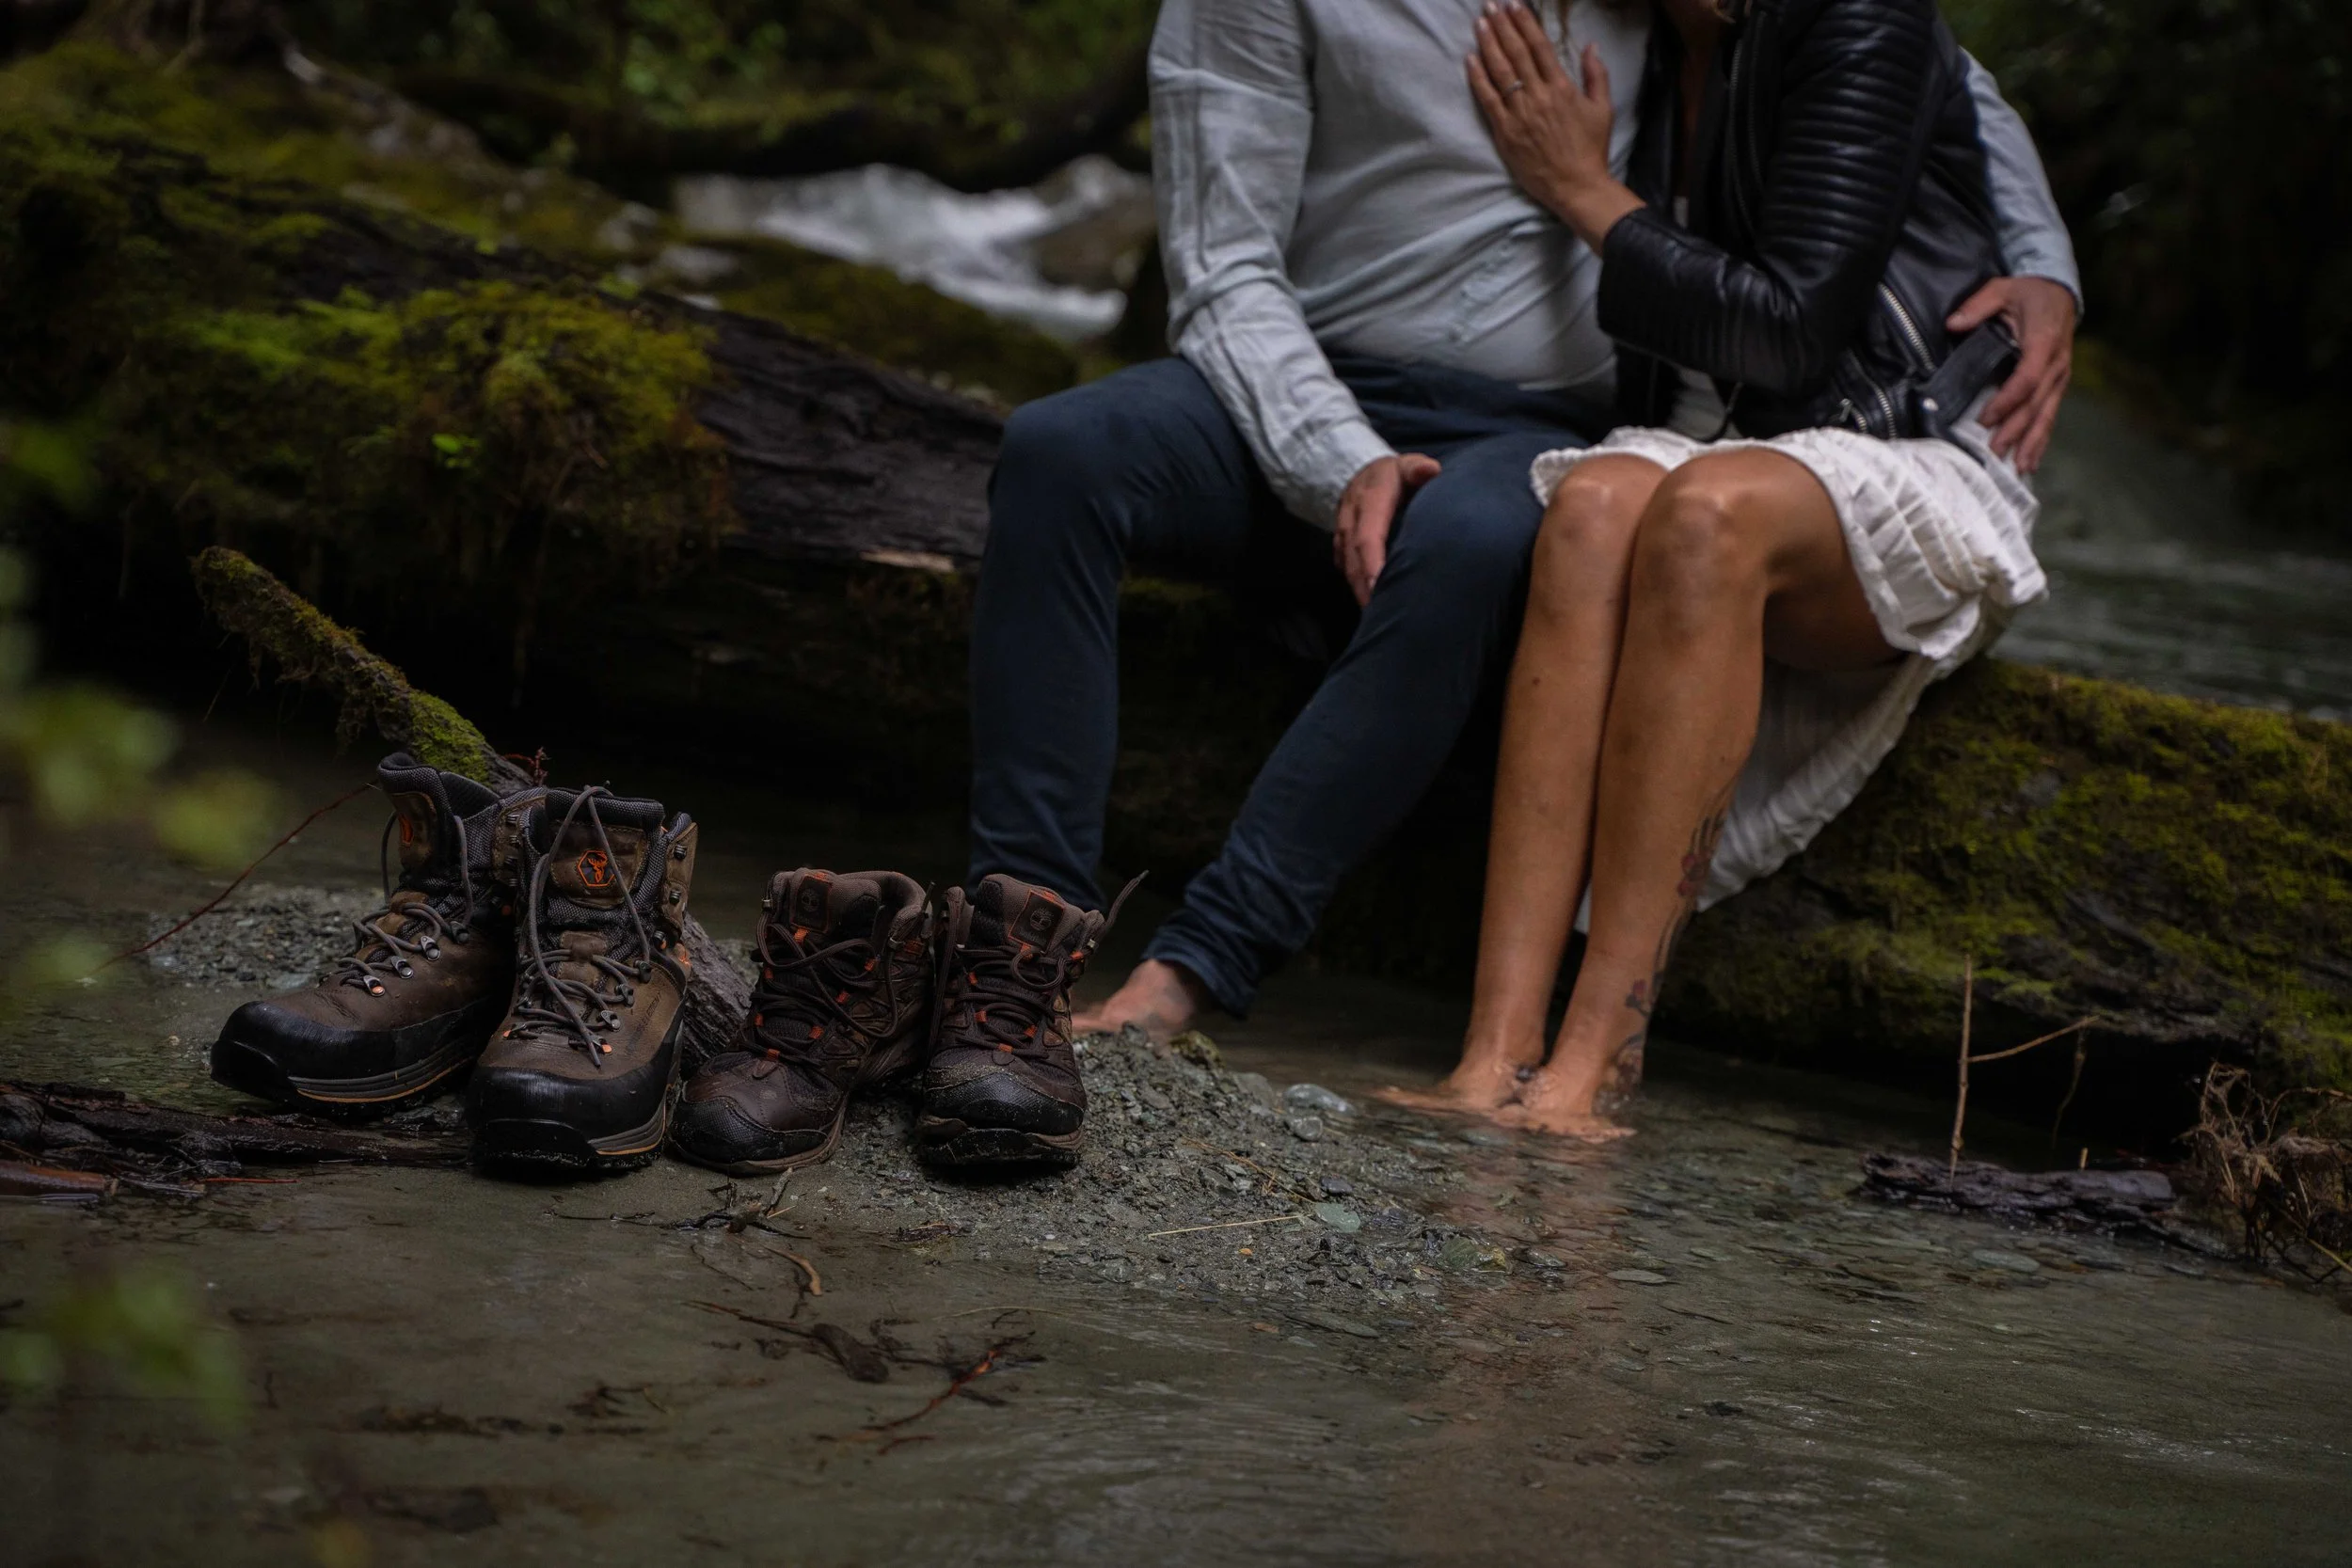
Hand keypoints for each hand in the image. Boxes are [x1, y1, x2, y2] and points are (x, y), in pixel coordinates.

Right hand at [1334, 453, 1441, 606]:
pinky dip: (1355, 585)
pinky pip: (1345, 566)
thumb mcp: (1407, 465)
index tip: (1379, 585)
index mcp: (1370, 500)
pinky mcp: (1341, 543)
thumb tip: (1430, 471)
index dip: (1372, 562)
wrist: (1360, 471)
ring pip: (1347, 566)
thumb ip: (1418, 468)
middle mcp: (1351, 518)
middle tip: (1378, 614)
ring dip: (1359, 591)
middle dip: (1364, 587)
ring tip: (1374, 616)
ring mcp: (1343, 532)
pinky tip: (1368, 603)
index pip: (1368, 535)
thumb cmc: (1394, 475)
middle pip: (1354, 558)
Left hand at [1468, 2, 1640, 249]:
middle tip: (1490, 5)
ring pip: (1500, 71)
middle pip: (1517, 53)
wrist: (1576, 185)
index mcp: (1562, 87)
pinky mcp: (1505, 132)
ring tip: (1480, 23)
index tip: (1514, 5)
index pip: (1539, 47)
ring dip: (1488, 44)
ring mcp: (1520, 114)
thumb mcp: (1602, 109)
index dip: (1525, 23)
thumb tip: (1590, 46)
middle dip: (1503, 26)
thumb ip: (1596, 75)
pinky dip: (1478, 78)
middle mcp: (1539, 96)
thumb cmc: (1591, 149)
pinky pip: (1488, 100)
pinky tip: (1469, 59)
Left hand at [1947, 275, 2076, 473]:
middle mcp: (2056, 363)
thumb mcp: (2001, 289)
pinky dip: (2041, 439)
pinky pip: (2050, 414)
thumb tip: (1953, 323)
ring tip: (2019, 468)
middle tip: (1994, 452)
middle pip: (2036, 404)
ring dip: (2032, 442)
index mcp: (2043, 342)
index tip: (1985, 418)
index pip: (2027, 378)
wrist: (2060, 291)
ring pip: (2047, 414)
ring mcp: (2060, 376)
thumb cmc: (2028, 292)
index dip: (2006, 401)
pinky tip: (2031, 461)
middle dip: (2015, 430)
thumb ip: (1977, 306)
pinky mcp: (2058, 384)